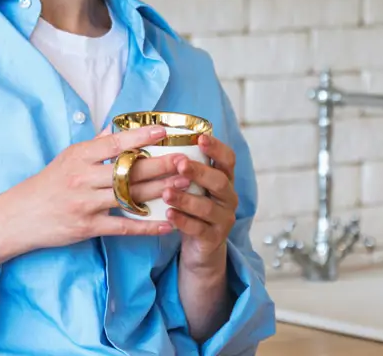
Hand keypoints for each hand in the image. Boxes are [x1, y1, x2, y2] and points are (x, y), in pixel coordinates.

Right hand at [0, 125, 189, 274]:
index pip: (114, 144)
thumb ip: (93, 146)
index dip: (140, 137)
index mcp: (78, 157)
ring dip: (161, 192)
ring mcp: (85, 204)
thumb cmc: (45, 185)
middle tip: (185, 161)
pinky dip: (147, 227)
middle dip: (161, 166)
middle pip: (128, 170)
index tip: (163, 131)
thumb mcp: (66, 159)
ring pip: (130, 196)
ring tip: (184, 185)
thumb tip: (114, 128)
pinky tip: (167, 224)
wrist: (18, 216)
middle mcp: (82, 178)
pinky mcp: (87, 227)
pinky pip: (123, 227)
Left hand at [162, 133, 238, 273]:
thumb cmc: (190, 207)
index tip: (200, 137)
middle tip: (180, 163)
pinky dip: (183, 221)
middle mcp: (228, 197)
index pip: (228, 159)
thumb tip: (153, 135)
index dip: (216, 147)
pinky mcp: (214, 239)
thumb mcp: (190, 186)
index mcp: (224, 179)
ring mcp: (223, 219)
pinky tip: (168, 215)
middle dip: (199, 171)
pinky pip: (199, 229)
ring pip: (207, 207)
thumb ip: (182, 166)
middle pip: (220, 181)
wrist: (199, 247)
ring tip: (166, 193)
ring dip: (186, 198)